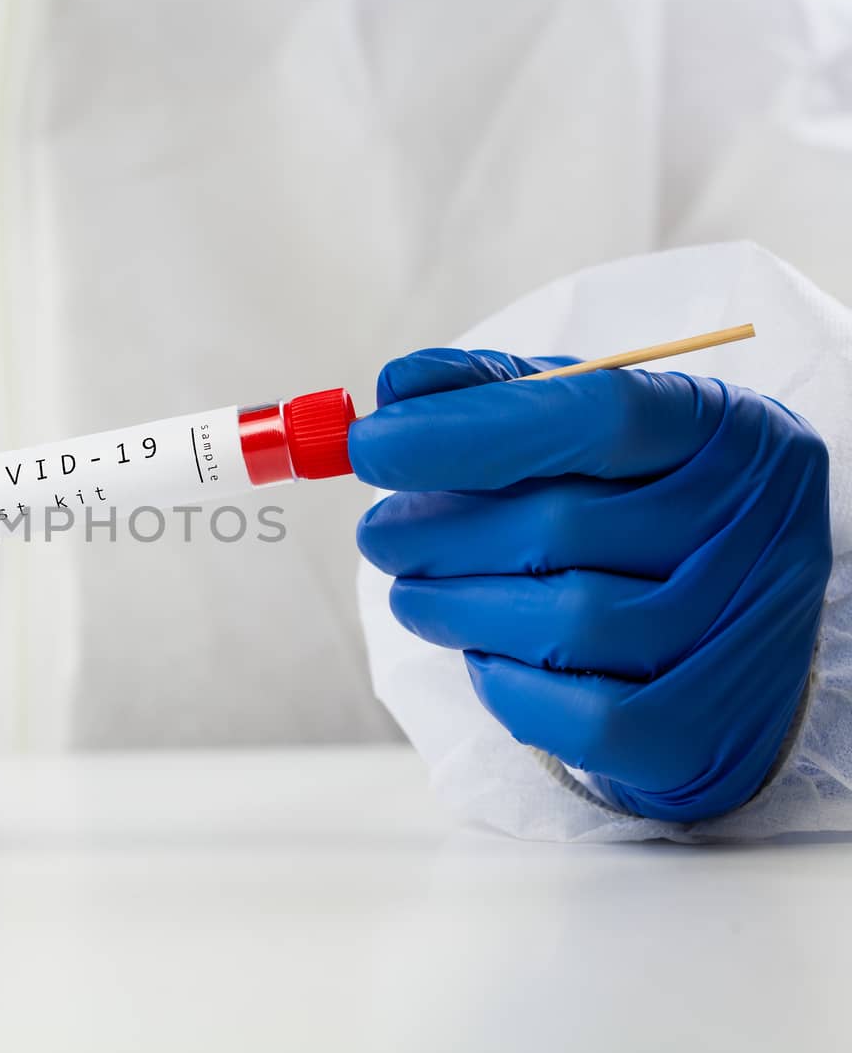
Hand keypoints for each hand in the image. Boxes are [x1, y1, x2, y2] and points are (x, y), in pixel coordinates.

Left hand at [351, 349, 831, 822]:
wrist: (733, 652)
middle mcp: (754, 531)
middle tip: (378, 535)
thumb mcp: (591, 434)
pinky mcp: (700, 734)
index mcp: (729, 435)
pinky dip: (503, 684)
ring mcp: (739, 640)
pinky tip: (485, 654)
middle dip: (438, 532)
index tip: (370, 445)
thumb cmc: (640, 516)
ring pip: (561, 622)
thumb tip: (395, 389)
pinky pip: (576, 716)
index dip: (469, 429)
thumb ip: (497, 395)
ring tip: (413, 595)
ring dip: (452, 608)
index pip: (599, 413)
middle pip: (562, 526)